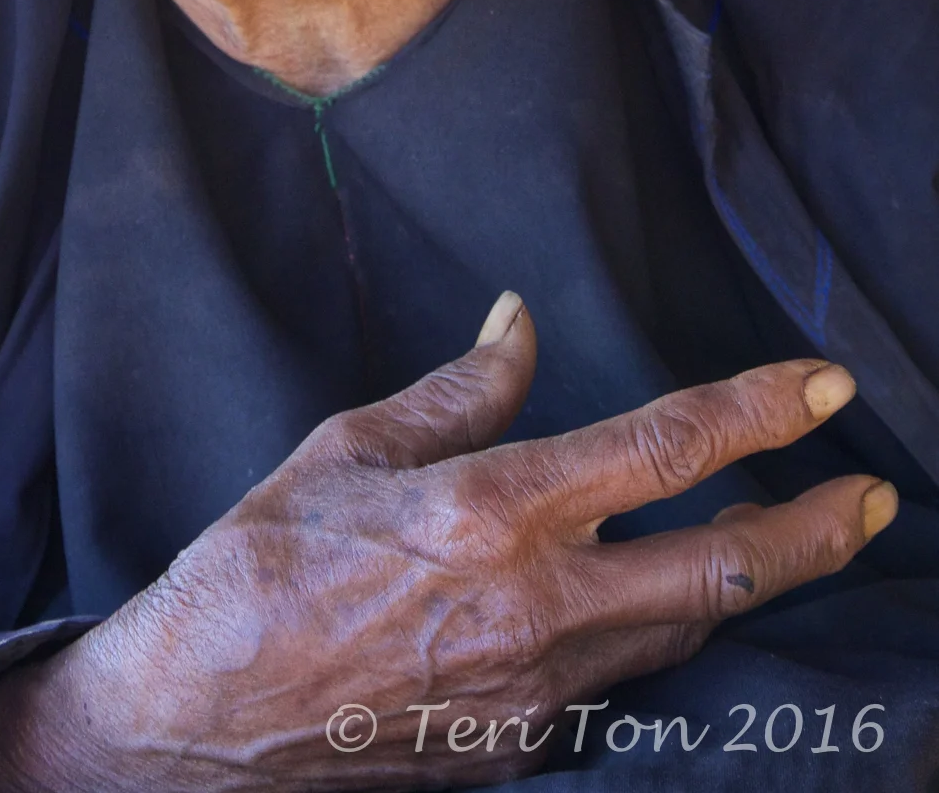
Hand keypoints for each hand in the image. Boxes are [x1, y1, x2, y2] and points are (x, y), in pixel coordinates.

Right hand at [0, 294, 895, 791]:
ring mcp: (536, 690)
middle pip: (724, 567)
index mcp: (495, 510)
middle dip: (815, 528)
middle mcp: (537, 604)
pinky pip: (613, 680)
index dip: (761, 411)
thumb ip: (460, 389)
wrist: (199, 721)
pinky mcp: (518, 746)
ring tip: (783, 539)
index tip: (824, 385)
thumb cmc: (260, 561)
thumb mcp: (350, 446)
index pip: (666, 447)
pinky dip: (648, 632)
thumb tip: (520, 321)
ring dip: (745, 582)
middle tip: (870, 495)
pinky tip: (648, 604)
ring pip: (684, 629)